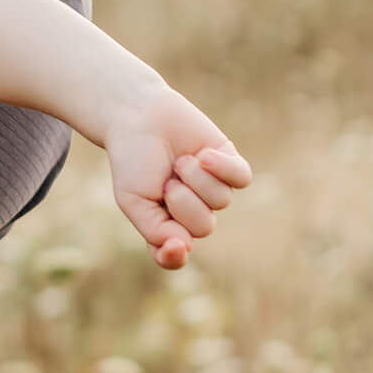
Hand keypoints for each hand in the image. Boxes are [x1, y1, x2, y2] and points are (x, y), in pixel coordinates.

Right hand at [105, 84, 252, 268]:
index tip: (174, 244)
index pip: (174, 256)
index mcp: (164, 225)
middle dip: (183, 201)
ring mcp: (213, 188)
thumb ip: (155, 229)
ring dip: (196, 177)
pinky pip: (240, 178)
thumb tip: (185, 247)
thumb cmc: (132, 159)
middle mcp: (192, 212)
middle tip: (166, 180)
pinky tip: (203, 154)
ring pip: (221, 200)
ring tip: (180, 160)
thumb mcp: (133, 199)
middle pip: (203, 226)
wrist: (138, 116)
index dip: (174, 255)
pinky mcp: (229, 163)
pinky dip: (223, 167)